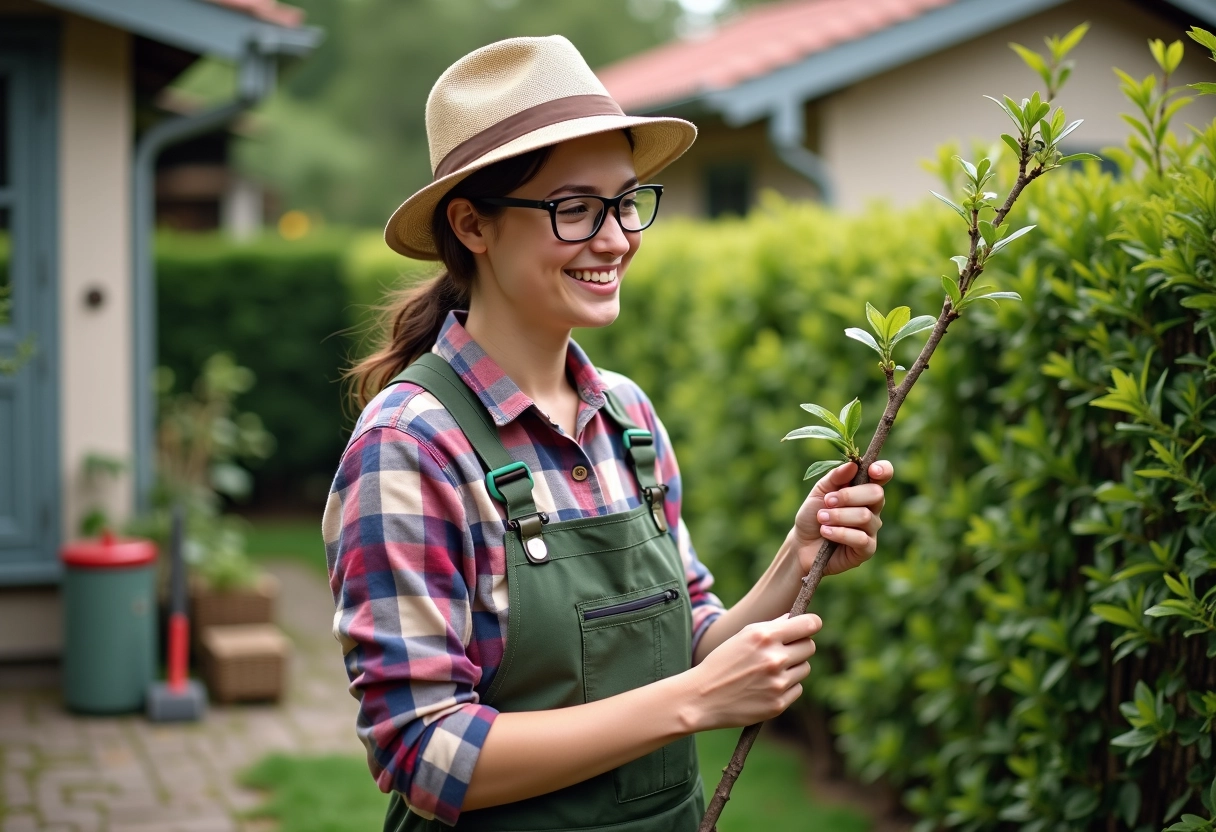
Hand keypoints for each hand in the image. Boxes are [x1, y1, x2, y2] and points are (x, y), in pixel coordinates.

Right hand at [683, 614, 820, 730]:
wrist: (702, 697)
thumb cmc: (721, 663)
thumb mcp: (742, 636)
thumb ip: (771, 627)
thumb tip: (795, 619)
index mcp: (764, 636)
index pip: (808, 624)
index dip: (812, 624)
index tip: (811, 625)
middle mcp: (774, 658)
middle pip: (810, 646)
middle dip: (800, 646)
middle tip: (785, 650)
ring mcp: (778, 682)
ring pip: (805, 668)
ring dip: (793, 667)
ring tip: (770, 671)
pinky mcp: (779, 704)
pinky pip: (797, 688)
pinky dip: (786, 686)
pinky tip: (766, 687)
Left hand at [791, 460, 892, 575]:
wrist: (802, 543)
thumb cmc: (813, 514)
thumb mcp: (820, 491)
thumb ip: (836, 476)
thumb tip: (852, 464)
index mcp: (863, 489)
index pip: (883, 475)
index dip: (883, 470)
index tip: (871, 470)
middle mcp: (872, 508)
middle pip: (876, 493)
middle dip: (848, 496)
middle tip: (827, 501)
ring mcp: (872, 528)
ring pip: (865, 516)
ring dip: (838, 516)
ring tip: (821, 518)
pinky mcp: (867, 548)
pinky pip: (860, 538)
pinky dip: (839, 533)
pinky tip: (826, 532)